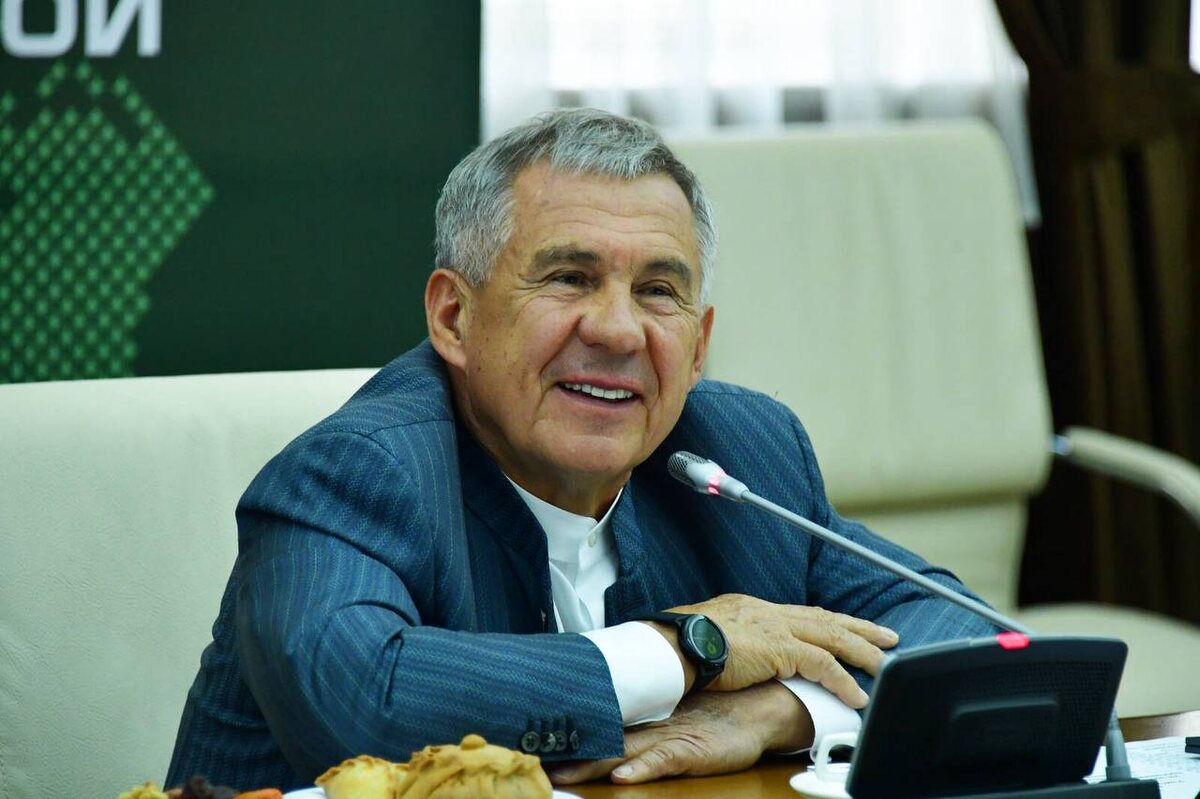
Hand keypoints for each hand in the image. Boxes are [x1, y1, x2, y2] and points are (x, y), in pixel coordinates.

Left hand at [548, 682, 812, 784]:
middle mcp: (648, 725)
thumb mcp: (673, 714)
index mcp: (642, 716)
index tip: (528, 739)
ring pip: (621, 751)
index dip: (565, 733)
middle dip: (565, 753)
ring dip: (591, 763)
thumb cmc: (716, 712)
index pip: (597, 723)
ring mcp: (668, 737)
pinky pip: (662, 761)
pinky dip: (642, 769)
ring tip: (561, 773)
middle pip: (599, 739)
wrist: (759, 706)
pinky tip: (622, 777)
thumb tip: (608, 719)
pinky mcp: (690, 750)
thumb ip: (643, 717)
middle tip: (529, 760)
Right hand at [666, 593, 898, 706]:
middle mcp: (769, 613)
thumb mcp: (710, 635)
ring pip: (833, 637)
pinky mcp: (781, 649)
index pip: (800, 614)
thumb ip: (731, 642)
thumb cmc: (681, 644)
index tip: (848, 627)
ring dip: (863, 652)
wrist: (674, 644)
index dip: (828, 622)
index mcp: (753, 609)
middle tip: (887, 635)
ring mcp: (777, 628)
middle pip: (825, 618)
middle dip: (859, 628)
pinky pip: (824, 665)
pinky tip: (857, 696)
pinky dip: (844, 681)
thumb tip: (735, 655)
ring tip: (885, 666)